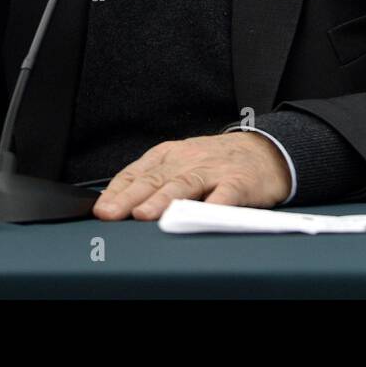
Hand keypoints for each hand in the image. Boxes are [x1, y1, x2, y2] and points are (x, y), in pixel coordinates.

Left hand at [93, 132, 291, 220]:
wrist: (265, 151)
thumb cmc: (216, 162)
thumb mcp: (181, 162)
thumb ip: (153, 180)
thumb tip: (115, 202)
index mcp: (171, 155)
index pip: (137, 172)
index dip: (117, 191)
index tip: (101, 208)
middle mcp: (189, 160)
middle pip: (156, 179)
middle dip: (130, 197)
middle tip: (112, 213)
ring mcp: (214, 170)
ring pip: (185, 184)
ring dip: (163, 200)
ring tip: (144, 214)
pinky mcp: (239, 182)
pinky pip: (225, 194)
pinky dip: (213, 205)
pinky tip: (201, 215)